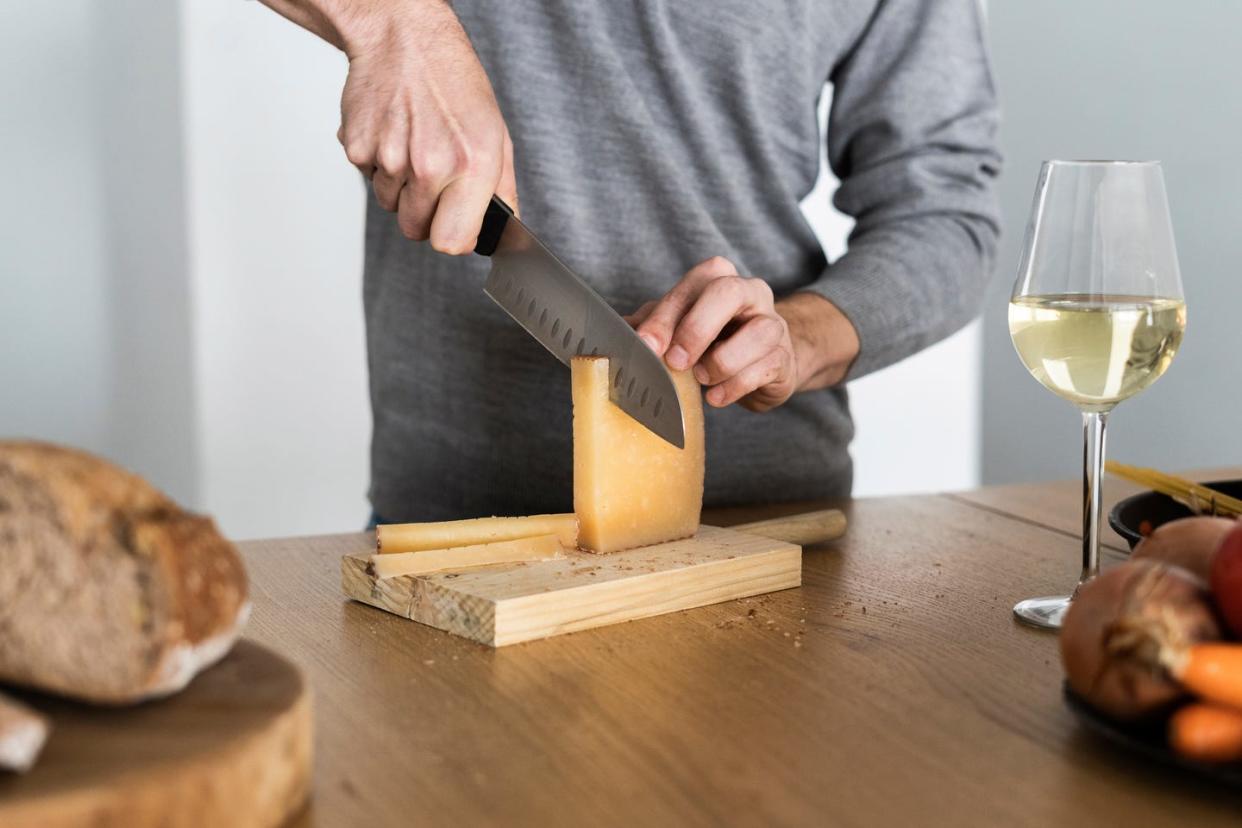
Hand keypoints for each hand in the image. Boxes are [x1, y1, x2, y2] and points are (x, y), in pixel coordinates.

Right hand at [334, 0, 516, 252]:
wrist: (403, 39)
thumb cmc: (453, 82)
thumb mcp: (496, 133)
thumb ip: (503, 189)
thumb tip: (503, 230)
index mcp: (471, 164)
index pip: (451, 241)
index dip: (453, 238)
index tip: (455, 224)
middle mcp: (429, 164)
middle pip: (416, 230)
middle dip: (425, 214)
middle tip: (433, 179)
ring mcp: (389, 158)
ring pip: (390, 206)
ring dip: (401, 188)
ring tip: (414, 146)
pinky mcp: (357, 149)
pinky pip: (370, 180)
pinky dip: (379, 166)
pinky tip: (394, 134)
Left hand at [628, 257, 859, 411]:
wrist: (761, 363)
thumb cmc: (713, 340)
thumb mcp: (677, 327)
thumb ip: (650, 326)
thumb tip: (613, 334)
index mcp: (718, 279)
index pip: (691, 287)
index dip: (666, 317)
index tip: (645, 346)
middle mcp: (750, 293)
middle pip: (727, 292)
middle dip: (696, 328)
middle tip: (675, 362)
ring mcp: (772, 324)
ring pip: (756, 333)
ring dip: (721, 362)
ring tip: (701, 379)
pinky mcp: (784, 358)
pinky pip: (765, 368)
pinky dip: (735, 387)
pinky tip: (715, 397)